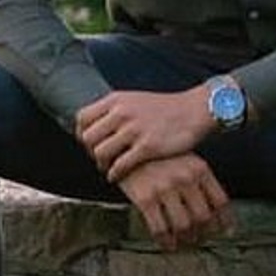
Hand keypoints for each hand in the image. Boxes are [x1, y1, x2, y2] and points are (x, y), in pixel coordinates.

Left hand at [76, 87, 214, 181]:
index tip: (89, 143)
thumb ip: (115, 109)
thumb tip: (96, 124)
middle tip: (98, 158)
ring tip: (107, 168)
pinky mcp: (147, 146)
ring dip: (101, 165)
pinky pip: (119, 165)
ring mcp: (134, 130)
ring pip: (100, 153)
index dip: (81, 133)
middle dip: (90, 151)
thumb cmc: (164, 109)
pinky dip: (114, 174)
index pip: (82, 117)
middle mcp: (122, 113)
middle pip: (88, 137)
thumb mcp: (135, 100)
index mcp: (117, 100)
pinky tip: (116, 176)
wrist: (194, 111)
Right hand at [116, 153, 233, 250]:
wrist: (125, 146)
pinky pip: (160, 229)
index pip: (220, 201)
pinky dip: (165, 241)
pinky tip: (166, 243)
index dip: (224, 221)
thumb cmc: (157, 155)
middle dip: (203, 233)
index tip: (225, 231)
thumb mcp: (184, 159)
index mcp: (199, 168)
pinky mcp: (145, 198)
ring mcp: (166, 188)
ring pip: (184, 226)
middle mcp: (186, 178)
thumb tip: (217, 211)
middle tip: (200, 239)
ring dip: (185, 240)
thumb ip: (200, 180)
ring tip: (183, 242)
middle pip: (204, 217)